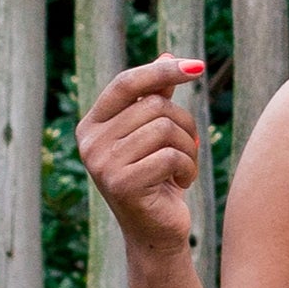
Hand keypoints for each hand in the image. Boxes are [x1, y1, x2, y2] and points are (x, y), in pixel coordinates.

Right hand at [76, 55, 204, 255]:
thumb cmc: (157, 180)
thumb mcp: (155, 136)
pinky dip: (187, 168)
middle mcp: (90, 143)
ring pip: (165, 130)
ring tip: (183, 169)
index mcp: (91, 125)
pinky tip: (181, 184)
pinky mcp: (122, 184)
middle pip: (154, 106)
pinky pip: (170, 156)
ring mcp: (103, 164)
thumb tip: (168, 54)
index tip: (197, 67)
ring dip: (188, 149)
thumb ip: (156, 97)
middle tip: (190, 148)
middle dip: (184, 124)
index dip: (162, 71)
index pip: (126, 83)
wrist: (156, 233)